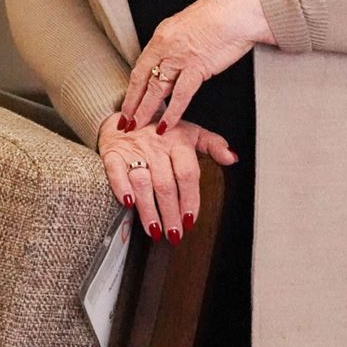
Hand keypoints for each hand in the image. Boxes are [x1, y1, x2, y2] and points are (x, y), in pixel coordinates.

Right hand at [98, 112, 238, 244]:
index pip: (187, 173)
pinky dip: (121, 188)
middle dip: (170, 213)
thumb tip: (233, 158)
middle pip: (165, 184)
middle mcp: (156, 146)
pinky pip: (116, 171)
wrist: (129, 112)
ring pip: (142, 182)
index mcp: (178, 141)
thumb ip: (213, 145)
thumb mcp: (191, 131)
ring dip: (148, 209)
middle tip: (175, 234)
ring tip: (155, 230)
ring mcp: (134, 150)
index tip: (191, 220)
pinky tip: (128, 204)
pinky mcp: (113, 153)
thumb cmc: (163, 129)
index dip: (190, 198)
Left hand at [119, 0, 272, 133]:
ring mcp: (179, 57)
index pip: (141, 66)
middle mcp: (166, 46)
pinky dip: (172, 112)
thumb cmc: (220, 15)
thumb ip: (179, 43)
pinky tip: (165, 124)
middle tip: (124, 120)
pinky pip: (180, 95)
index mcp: (163, 35)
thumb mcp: (189, 26)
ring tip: (137, 125)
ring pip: (156, 88)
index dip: (133, 87)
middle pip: (143, 79)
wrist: (235, 9)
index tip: (128, 102)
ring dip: (145, 110)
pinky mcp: (196, 66)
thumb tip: (175, 58)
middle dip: (132, 103)